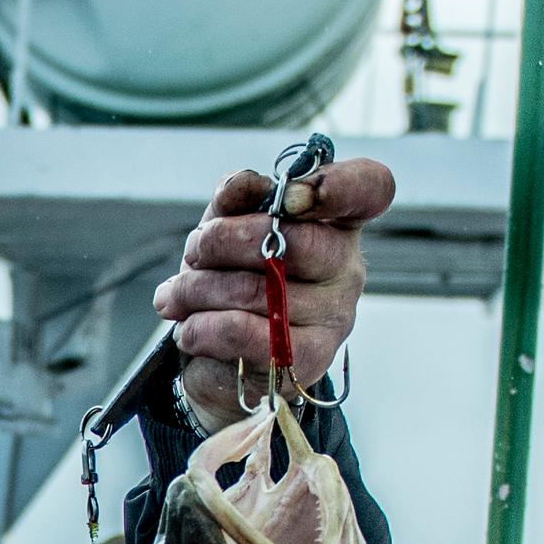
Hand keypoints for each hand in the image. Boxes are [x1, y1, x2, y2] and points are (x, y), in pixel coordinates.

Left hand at [151, 158, 393, 426]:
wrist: (218, 359)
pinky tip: (189, 328)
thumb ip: (235, 198)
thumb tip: (241, 185)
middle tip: (194, 251)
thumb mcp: (226, 227)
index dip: (336, 185)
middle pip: (297, 240)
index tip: (289, 196)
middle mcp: (346, 267)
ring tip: (176, 295)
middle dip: (223, 240)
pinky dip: (202, 327)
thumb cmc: (230, 280)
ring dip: (198, 289)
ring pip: (257, 290)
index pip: (367, 189)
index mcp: (335, 222)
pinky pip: (245, 333)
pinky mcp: (309, 358)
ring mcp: (335, 315)